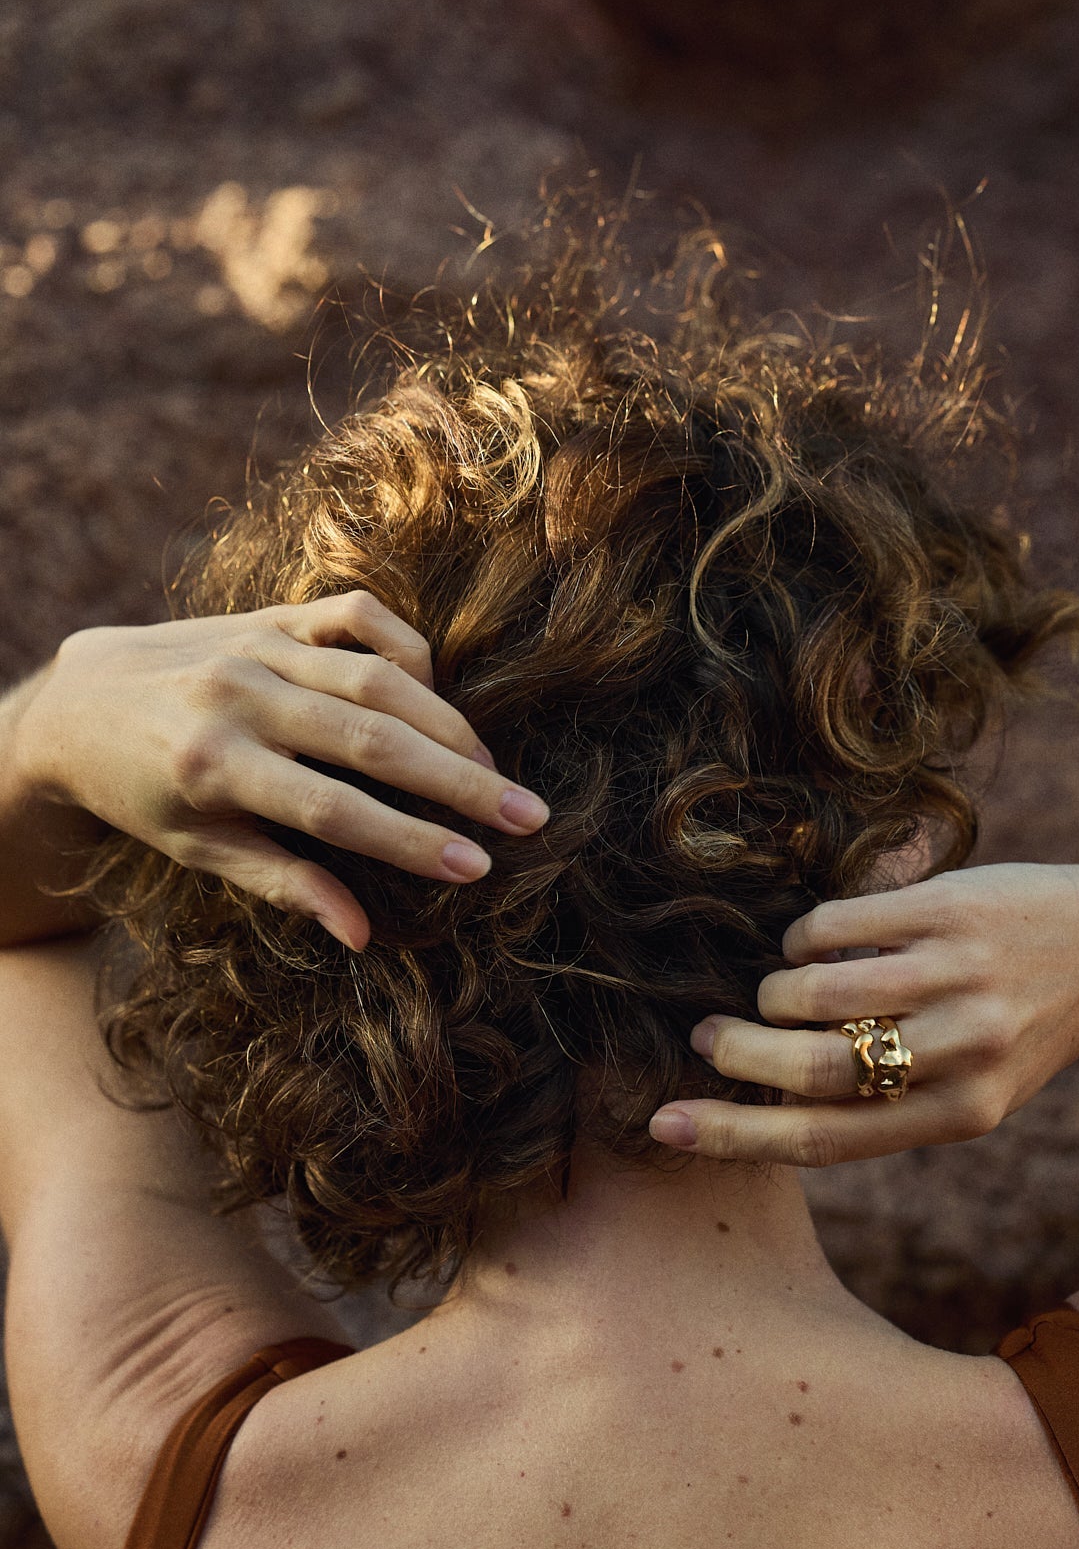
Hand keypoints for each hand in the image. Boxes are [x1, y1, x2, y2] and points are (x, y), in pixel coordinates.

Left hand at [18, 590, 549, 950]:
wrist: (79, 701)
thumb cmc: (144, 792)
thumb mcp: (198, 848)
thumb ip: (282, 883)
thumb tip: (361, 933)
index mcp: (214, 768)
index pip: (335, 811)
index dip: (411, 842)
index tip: (476, 868)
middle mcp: (239, 698)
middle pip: (374, 741)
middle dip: (461, 782)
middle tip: (530, 816)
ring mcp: (257, 647)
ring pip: (379, 680)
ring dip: (451, 727)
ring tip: (498, 772)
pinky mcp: (271, 615)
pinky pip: (359, 618)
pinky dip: (409, 652)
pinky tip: (437, 697)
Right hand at [648, 863, 1078, 1164]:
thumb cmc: (1022, 1024)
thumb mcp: (972, 1087)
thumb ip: (886, 1097)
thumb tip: (763, 1093)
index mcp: (960, 1115)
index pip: (824, 1140)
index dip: (734, 1136)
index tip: (667, 1124)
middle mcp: (960, 1054)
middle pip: (808, 1069)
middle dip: (737, 1054)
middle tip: (707, 1038)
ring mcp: (954, 979)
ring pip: (812, 992)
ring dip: (774, 993)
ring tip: (780, 989)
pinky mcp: (948, 912)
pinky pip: (834, 929)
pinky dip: (805, 939)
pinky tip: (817, 943)